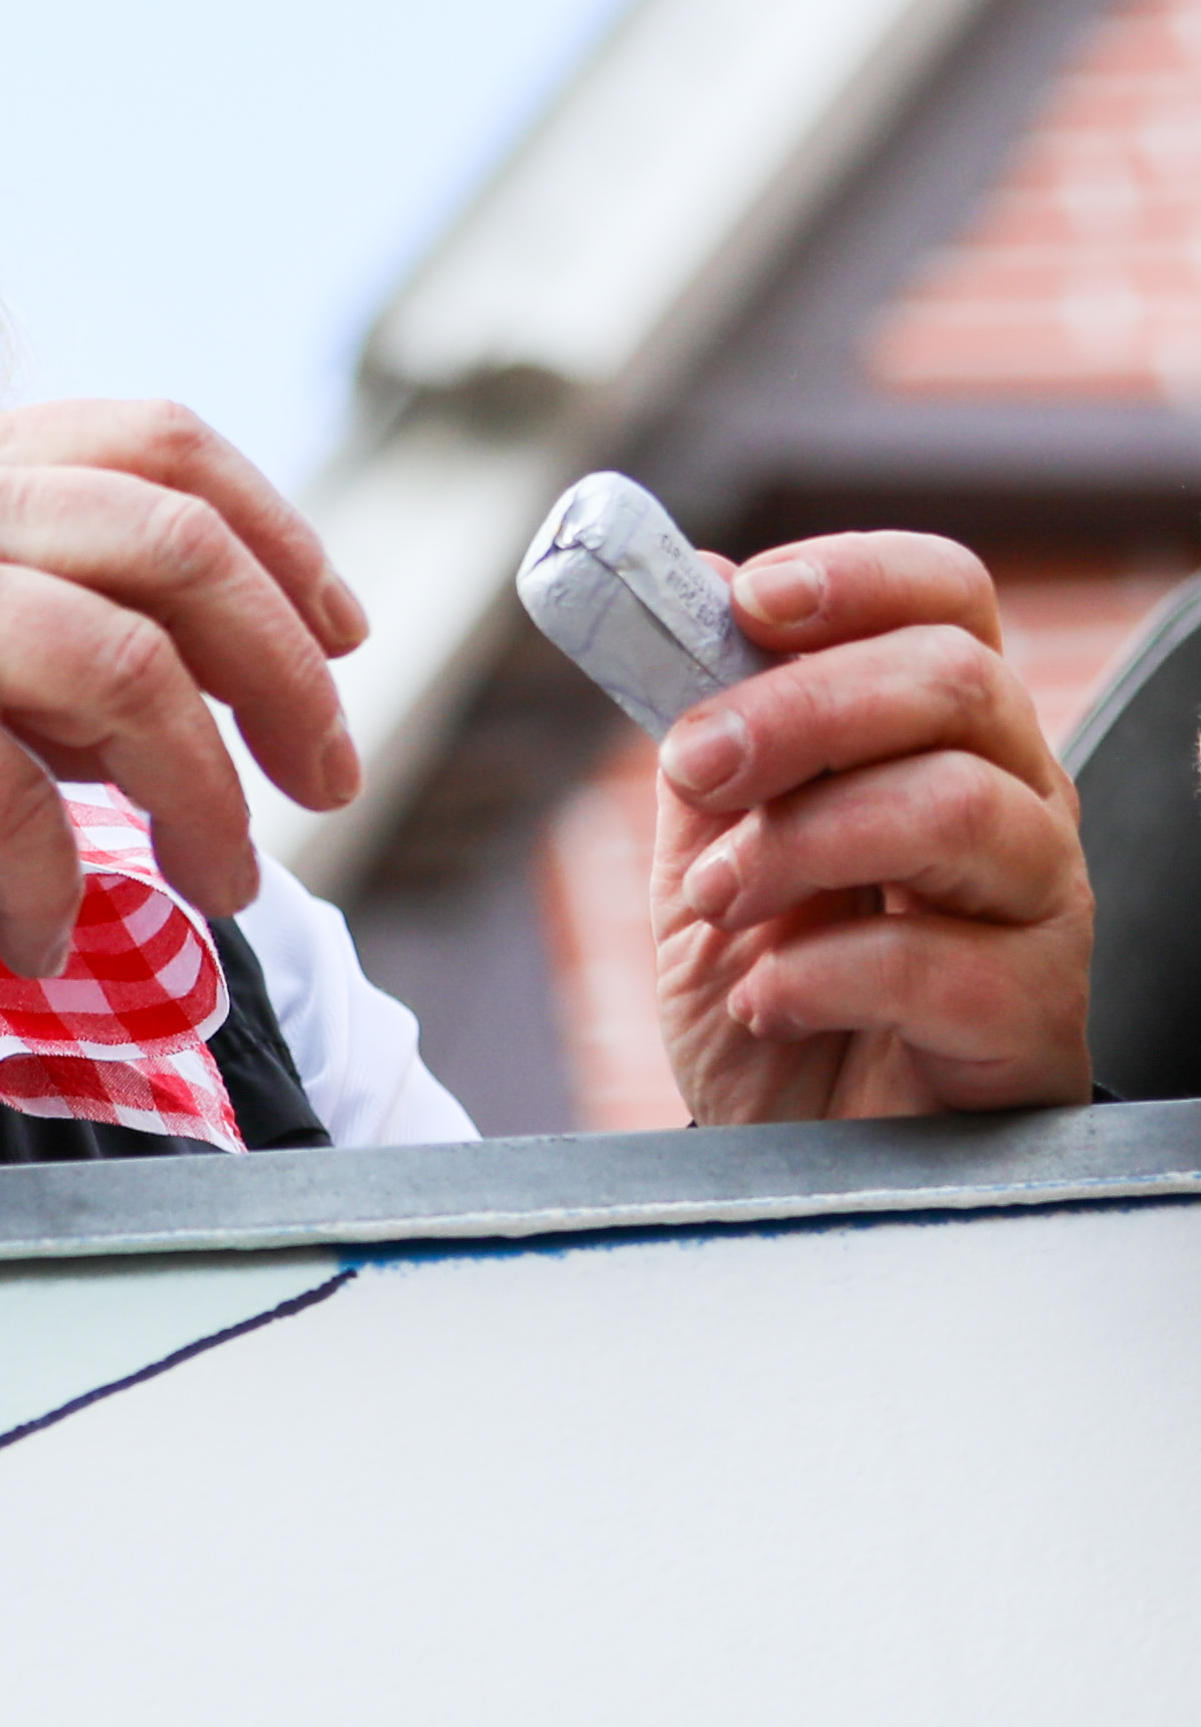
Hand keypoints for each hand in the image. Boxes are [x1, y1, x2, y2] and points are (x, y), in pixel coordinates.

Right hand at [0, 402, 367, 971]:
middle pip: (182, 546)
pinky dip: (54, 887)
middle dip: (287, 675)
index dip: (279, 534)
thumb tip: (153, 706)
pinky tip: (37, 933)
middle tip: (322, 778)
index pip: (162, 441)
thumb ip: (7, 614)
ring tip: (217, 875)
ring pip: (130, 671)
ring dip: (204, 793)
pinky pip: (16, 802)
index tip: (333, 632)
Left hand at [652, 533, 1088, 1121]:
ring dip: (799, 845)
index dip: (859, 578)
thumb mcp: (707, 849)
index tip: (747, 599)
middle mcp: (1016, 801)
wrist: (797, 1148)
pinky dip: (818, 974)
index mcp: (940, 737)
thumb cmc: (775, 987)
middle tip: (693, 766)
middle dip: (797, 711)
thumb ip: (705, 734)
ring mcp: (1041, 906)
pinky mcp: (1037, 1017)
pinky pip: (940, 963)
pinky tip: (767, 999)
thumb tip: (684, 591)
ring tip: (717, 906)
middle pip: (955, 682)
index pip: (950, 601)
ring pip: (955, 807)